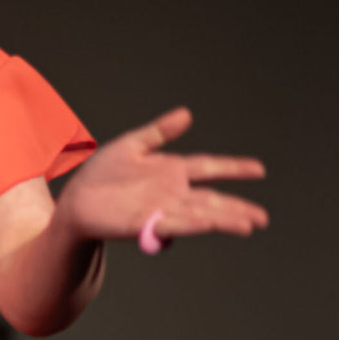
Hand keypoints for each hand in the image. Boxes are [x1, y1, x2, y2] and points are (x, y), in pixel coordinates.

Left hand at [59, 107, 267, 246]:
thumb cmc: (102, 175)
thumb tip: (187, 114)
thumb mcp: (132, 145)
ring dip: (223, 220)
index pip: (209, 167)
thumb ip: (159, 131)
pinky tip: (207, 225)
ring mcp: (159, 209)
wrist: (76, 200)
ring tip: (248, 225)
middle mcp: (171, 193)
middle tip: (262, 218)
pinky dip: (190, 225)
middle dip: (237, 207)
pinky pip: (172, 225)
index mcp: (172, 171)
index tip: (260, 170)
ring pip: (199, 215)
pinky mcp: (143, 224)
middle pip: (211, 199)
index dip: (234, 168)